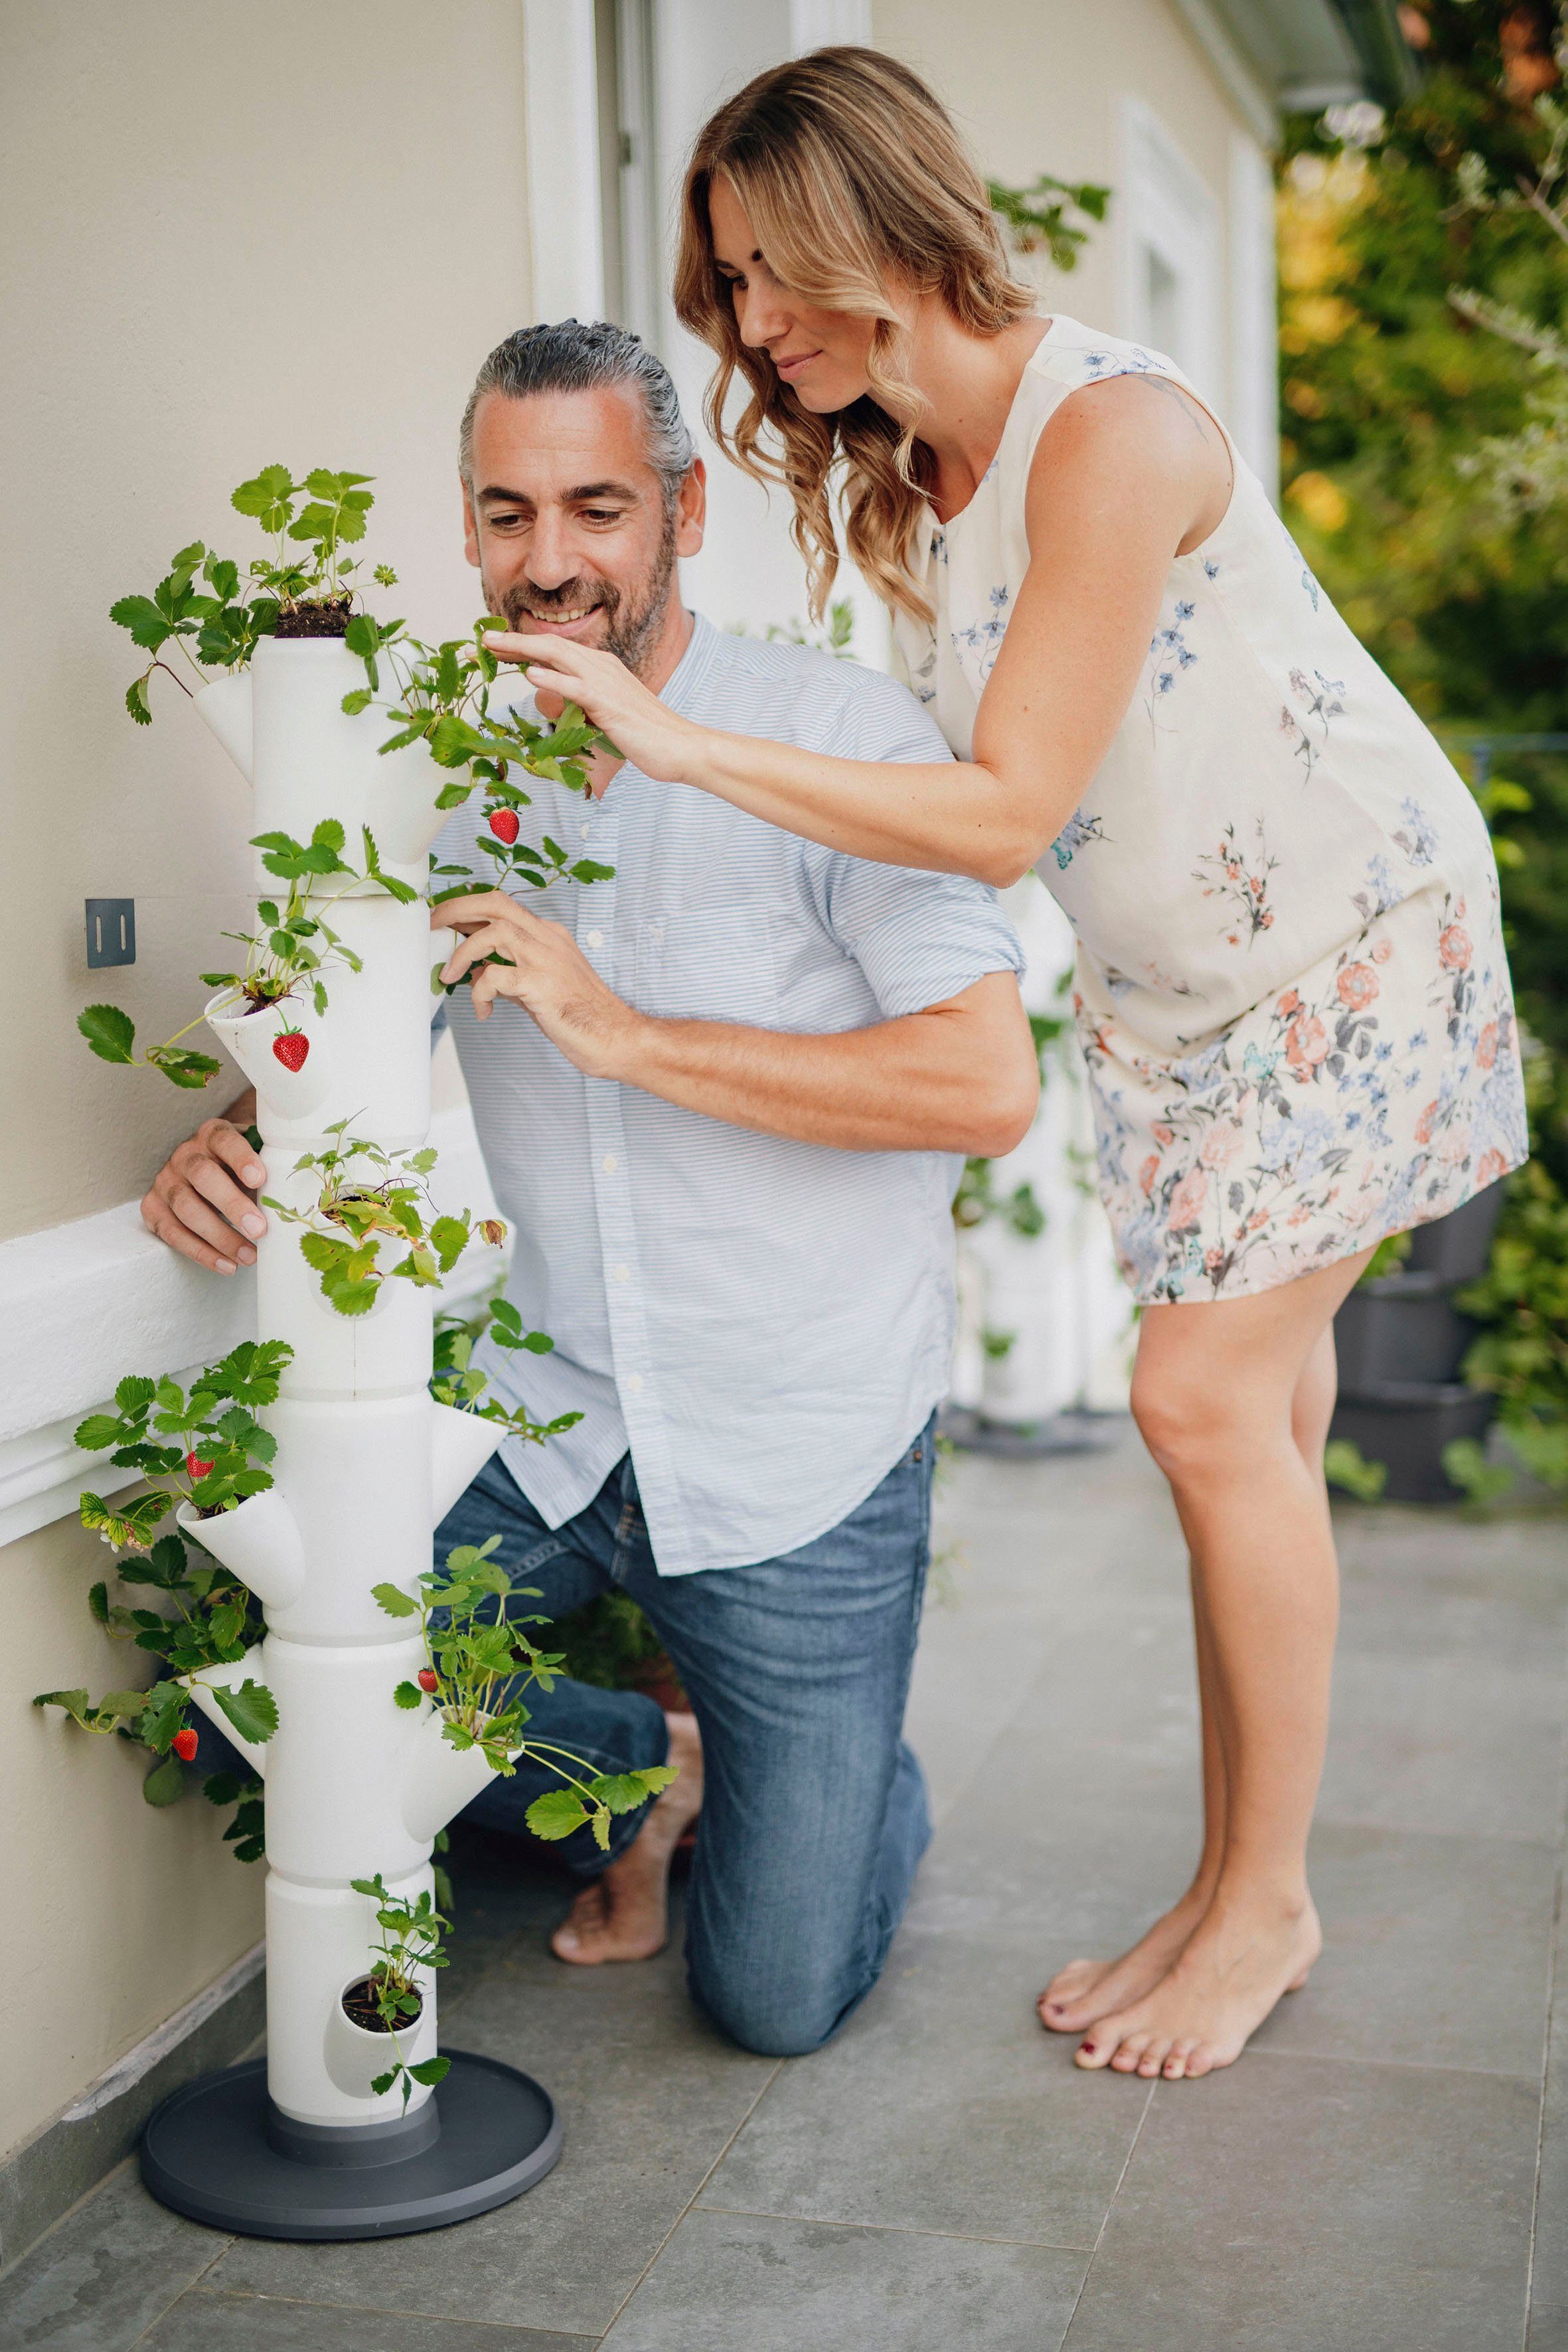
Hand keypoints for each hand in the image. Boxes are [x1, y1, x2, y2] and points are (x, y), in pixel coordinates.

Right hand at [141, 1101, 266, 1274]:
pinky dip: (201, 1252)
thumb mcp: (254, 1158)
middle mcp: (185, 1155)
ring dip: (219, 1236)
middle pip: (203, 1176)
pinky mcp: (153, 1207)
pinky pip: (172, 1232)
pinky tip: (226, 1264)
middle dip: (232, 1205)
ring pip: (186, 1207)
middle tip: (259, 1229)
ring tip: (249, 1256)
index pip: (225, 1140)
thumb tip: (297, 1197)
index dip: (241, 1159)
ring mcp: (166, 1181)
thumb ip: (271, 1168)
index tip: (260, 1179)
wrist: (208, 1169)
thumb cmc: (240, 1167)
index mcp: (213, 1134)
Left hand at [435, 895, 642, 1080]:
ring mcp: (547, 959)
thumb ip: (510, 971)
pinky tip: (483, 1011)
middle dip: (456, 908)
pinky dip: (480, 991)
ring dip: (463, 953)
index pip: (502, 906)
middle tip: (432, 924)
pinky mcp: (544, 985)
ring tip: (450, 976)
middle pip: (496, 903)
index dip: (467, 907)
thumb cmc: (581, 1016)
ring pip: (494, 932)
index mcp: (548, 935)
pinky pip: (497, 977)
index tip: (443, 918)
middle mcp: (548, 939)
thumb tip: (476, 968)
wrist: (615, 1037)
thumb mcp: (539, 985)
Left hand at [480, 631, 703, 784]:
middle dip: (513, 641)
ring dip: (522, 649)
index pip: (554, 651)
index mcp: (599, 668)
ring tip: (493, 647)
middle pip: (549, 646)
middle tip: (481, 642)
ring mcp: (605, 683)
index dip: (522, 647)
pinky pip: (576, 687)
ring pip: (557, 656)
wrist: (679, 746)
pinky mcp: (609, 704)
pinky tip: (531, 675)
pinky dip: (552, 680)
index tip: (494, 648)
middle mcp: (600, 667)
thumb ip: (580, 707)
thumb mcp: (603, 717)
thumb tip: (556, 708)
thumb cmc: (644, 737)